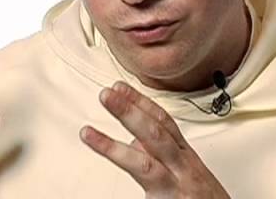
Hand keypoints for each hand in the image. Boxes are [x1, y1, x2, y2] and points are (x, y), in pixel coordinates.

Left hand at [80, 82, 229, 198]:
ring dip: (112, 148)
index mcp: (185, 157)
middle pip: (154, 134)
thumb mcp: (188, 173)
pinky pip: (147, 194)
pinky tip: (103, 166)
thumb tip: (133, 143)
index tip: (119, 87)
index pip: (163, 122)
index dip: (140, 102)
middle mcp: (183, 169)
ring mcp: (176, 189)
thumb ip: (162, 155)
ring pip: (144, 165)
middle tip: (106, 95)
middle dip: (128, 113)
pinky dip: (125, 172)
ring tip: (87, 134)